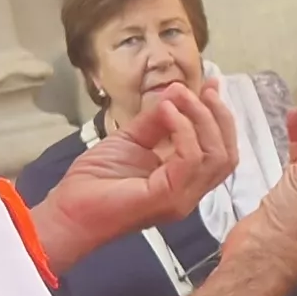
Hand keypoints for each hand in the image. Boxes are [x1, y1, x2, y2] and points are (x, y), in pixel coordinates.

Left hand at [34, 85, 234, 264]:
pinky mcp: (168, 197)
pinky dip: (184, 130)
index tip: (212, 85)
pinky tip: (167, 112)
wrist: (69, 210)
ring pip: (216, 156)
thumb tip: (178, 90)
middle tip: (202, 89)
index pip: (220, 150)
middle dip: (218, 116)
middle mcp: (190, 191)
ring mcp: (182, 197)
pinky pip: (191, 160)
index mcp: (184, 180)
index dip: (220, 116)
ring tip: (178, 98)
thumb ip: (156, 120)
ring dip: (202, 119)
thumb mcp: (131, 139)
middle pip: (227, 154)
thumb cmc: (95, 181)